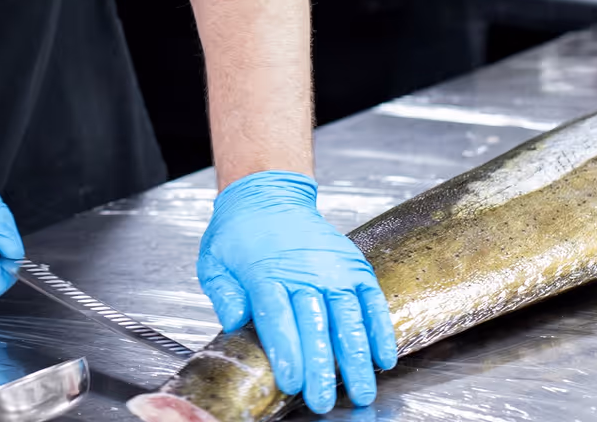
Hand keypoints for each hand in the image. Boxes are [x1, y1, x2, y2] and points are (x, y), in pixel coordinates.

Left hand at [196, 171, 396, 413]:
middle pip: (315, 325)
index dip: (287, 352)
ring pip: (348, 317)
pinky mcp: (353, 266)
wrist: (268, 195)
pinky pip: (371, 301)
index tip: (292, 382)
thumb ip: (223, 293)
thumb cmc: (239, 234)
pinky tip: (383, 357)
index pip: (278, 318)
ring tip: (362, 391)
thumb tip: (235, 321)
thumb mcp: (213, 260)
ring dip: (356, 358)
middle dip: (320, 368)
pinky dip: (379, 329)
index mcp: (266, 273)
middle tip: (323, 401)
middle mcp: (304, 271)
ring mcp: (333, 269)